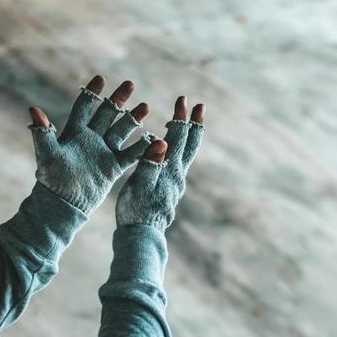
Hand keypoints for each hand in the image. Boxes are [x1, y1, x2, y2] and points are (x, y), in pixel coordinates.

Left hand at [28, 76, 154, 213]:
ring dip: (133, 119)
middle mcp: (91, 139)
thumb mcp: (47, 154)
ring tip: (145, 106)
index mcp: (74, 133)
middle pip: (107, 114)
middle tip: (130, 84)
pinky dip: (142, 148)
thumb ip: (43, 132)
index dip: (91, 93)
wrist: (63, 204)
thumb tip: (33, 110)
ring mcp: (104, 152)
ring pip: (121, 131)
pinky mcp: (113, 167)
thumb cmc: (51, 179)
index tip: (100, 78)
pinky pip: (131, 155)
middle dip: (118, 99)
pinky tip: (155, 139)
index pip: (84, 107)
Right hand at [116, 96, 205, 228]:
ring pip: (186, 155)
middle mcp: (177, 175)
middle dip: (193, 124)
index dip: (180, 117)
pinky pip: (178, 165)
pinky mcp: (170, 192)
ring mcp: (176, 184)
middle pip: (190, 145)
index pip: (178, 137)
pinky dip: (178, 151)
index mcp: (170, 169)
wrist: (142, 237)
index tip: (183, 99)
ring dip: (188, 137)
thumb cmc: (136, 211)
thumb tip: (161, 140)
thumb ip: (150, 161)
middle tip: (199, 107)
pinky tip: (171, 154)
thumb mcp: (139, 184)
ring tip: (188, 125)